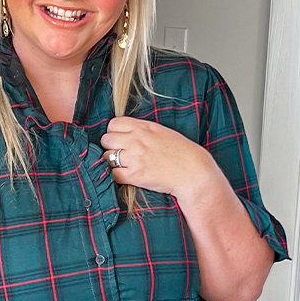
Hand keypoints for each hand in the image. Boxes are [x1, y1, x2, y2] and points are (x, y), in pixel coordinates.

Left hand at [99, 117, 216, 200]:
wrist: (192, 171)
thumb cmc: (181, 152)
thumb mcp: (161, 132)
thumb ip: (143, 130)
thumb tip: (127, 132)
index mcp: (143, 127)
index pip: (113, 124)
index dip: (114, 132)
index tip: (119, 139)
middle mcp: (136, 140)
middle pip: (106, 139)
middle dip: (110, 146)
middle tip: (119, 153)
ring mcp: (134, 157)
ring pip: (107, 157)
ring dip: (111, 162)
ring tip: (122, 166)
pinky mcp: (135, 175)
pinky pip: (113, 174)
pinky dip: (116, 176)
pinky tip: (125, 176)